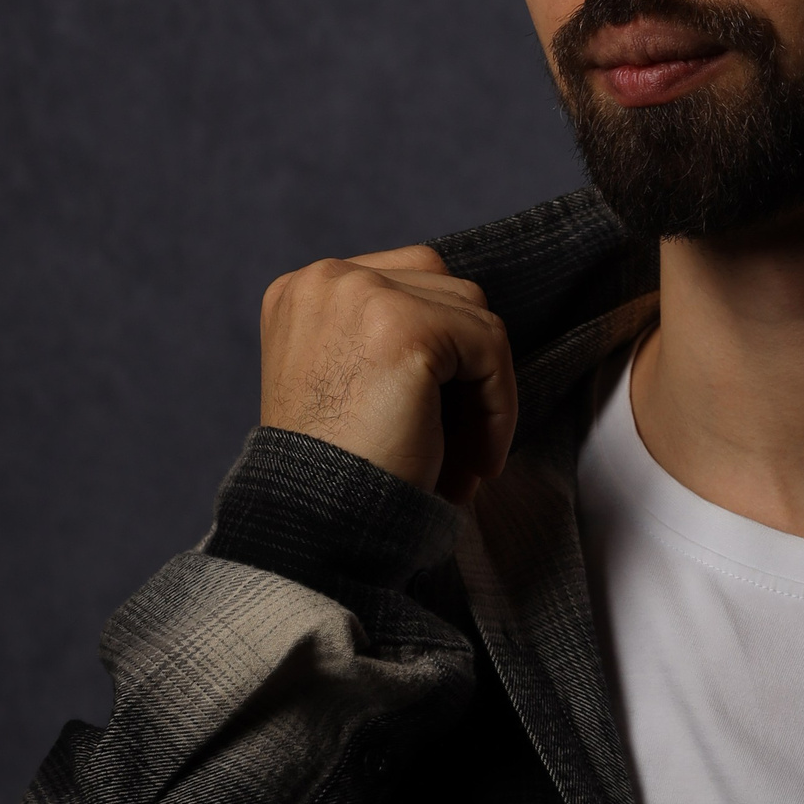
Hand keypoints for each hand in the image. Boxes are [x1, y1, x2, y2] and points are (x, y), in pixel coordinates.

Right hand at [259, 244, 516, 499]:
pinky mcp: (407, 327)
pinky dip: (498, 408)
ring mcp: (364, 294)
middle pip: (444, 291)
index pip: (407, 283)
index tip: (446, 422)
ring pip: (474, 318)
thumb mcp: (349, 388)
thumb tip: (475, 340)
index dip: (443, 351)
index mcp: (305, 291)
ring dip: (484, 393)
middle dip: (466, 369)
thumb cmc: (336, 475)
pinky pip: (490, 348)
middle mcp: (328, 279)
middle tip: (463, 448)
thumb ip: (389, 345)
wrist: (315, 524)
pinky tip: (478, 464)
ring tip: (467, 462)